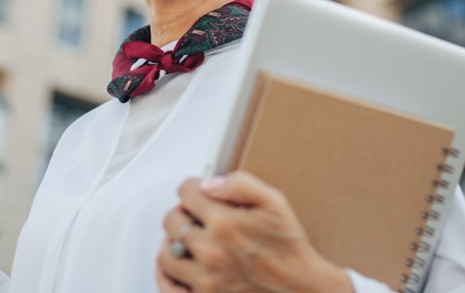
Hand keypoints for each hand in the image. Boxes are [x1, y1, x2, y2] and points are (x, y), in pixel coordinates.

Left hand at [155, 172, 352, 292]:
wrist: (300, 288)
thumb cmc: (288, 248)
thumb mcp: (274, 203)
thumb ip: (241, 184)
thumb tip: (210, 183)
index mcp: (225, 224)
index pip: (186, 194)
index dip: (190, 187)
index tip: (194, 190)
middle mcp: (210, 252)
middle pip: (172, 220)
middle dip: (181, 212)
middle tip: (192, 214)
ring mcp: (205, 280)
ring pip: (165, 253)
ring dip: (171, 241)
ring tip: (184, 238)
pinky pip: (168, 288)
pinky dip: (165, 275)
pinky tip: (174, 265)